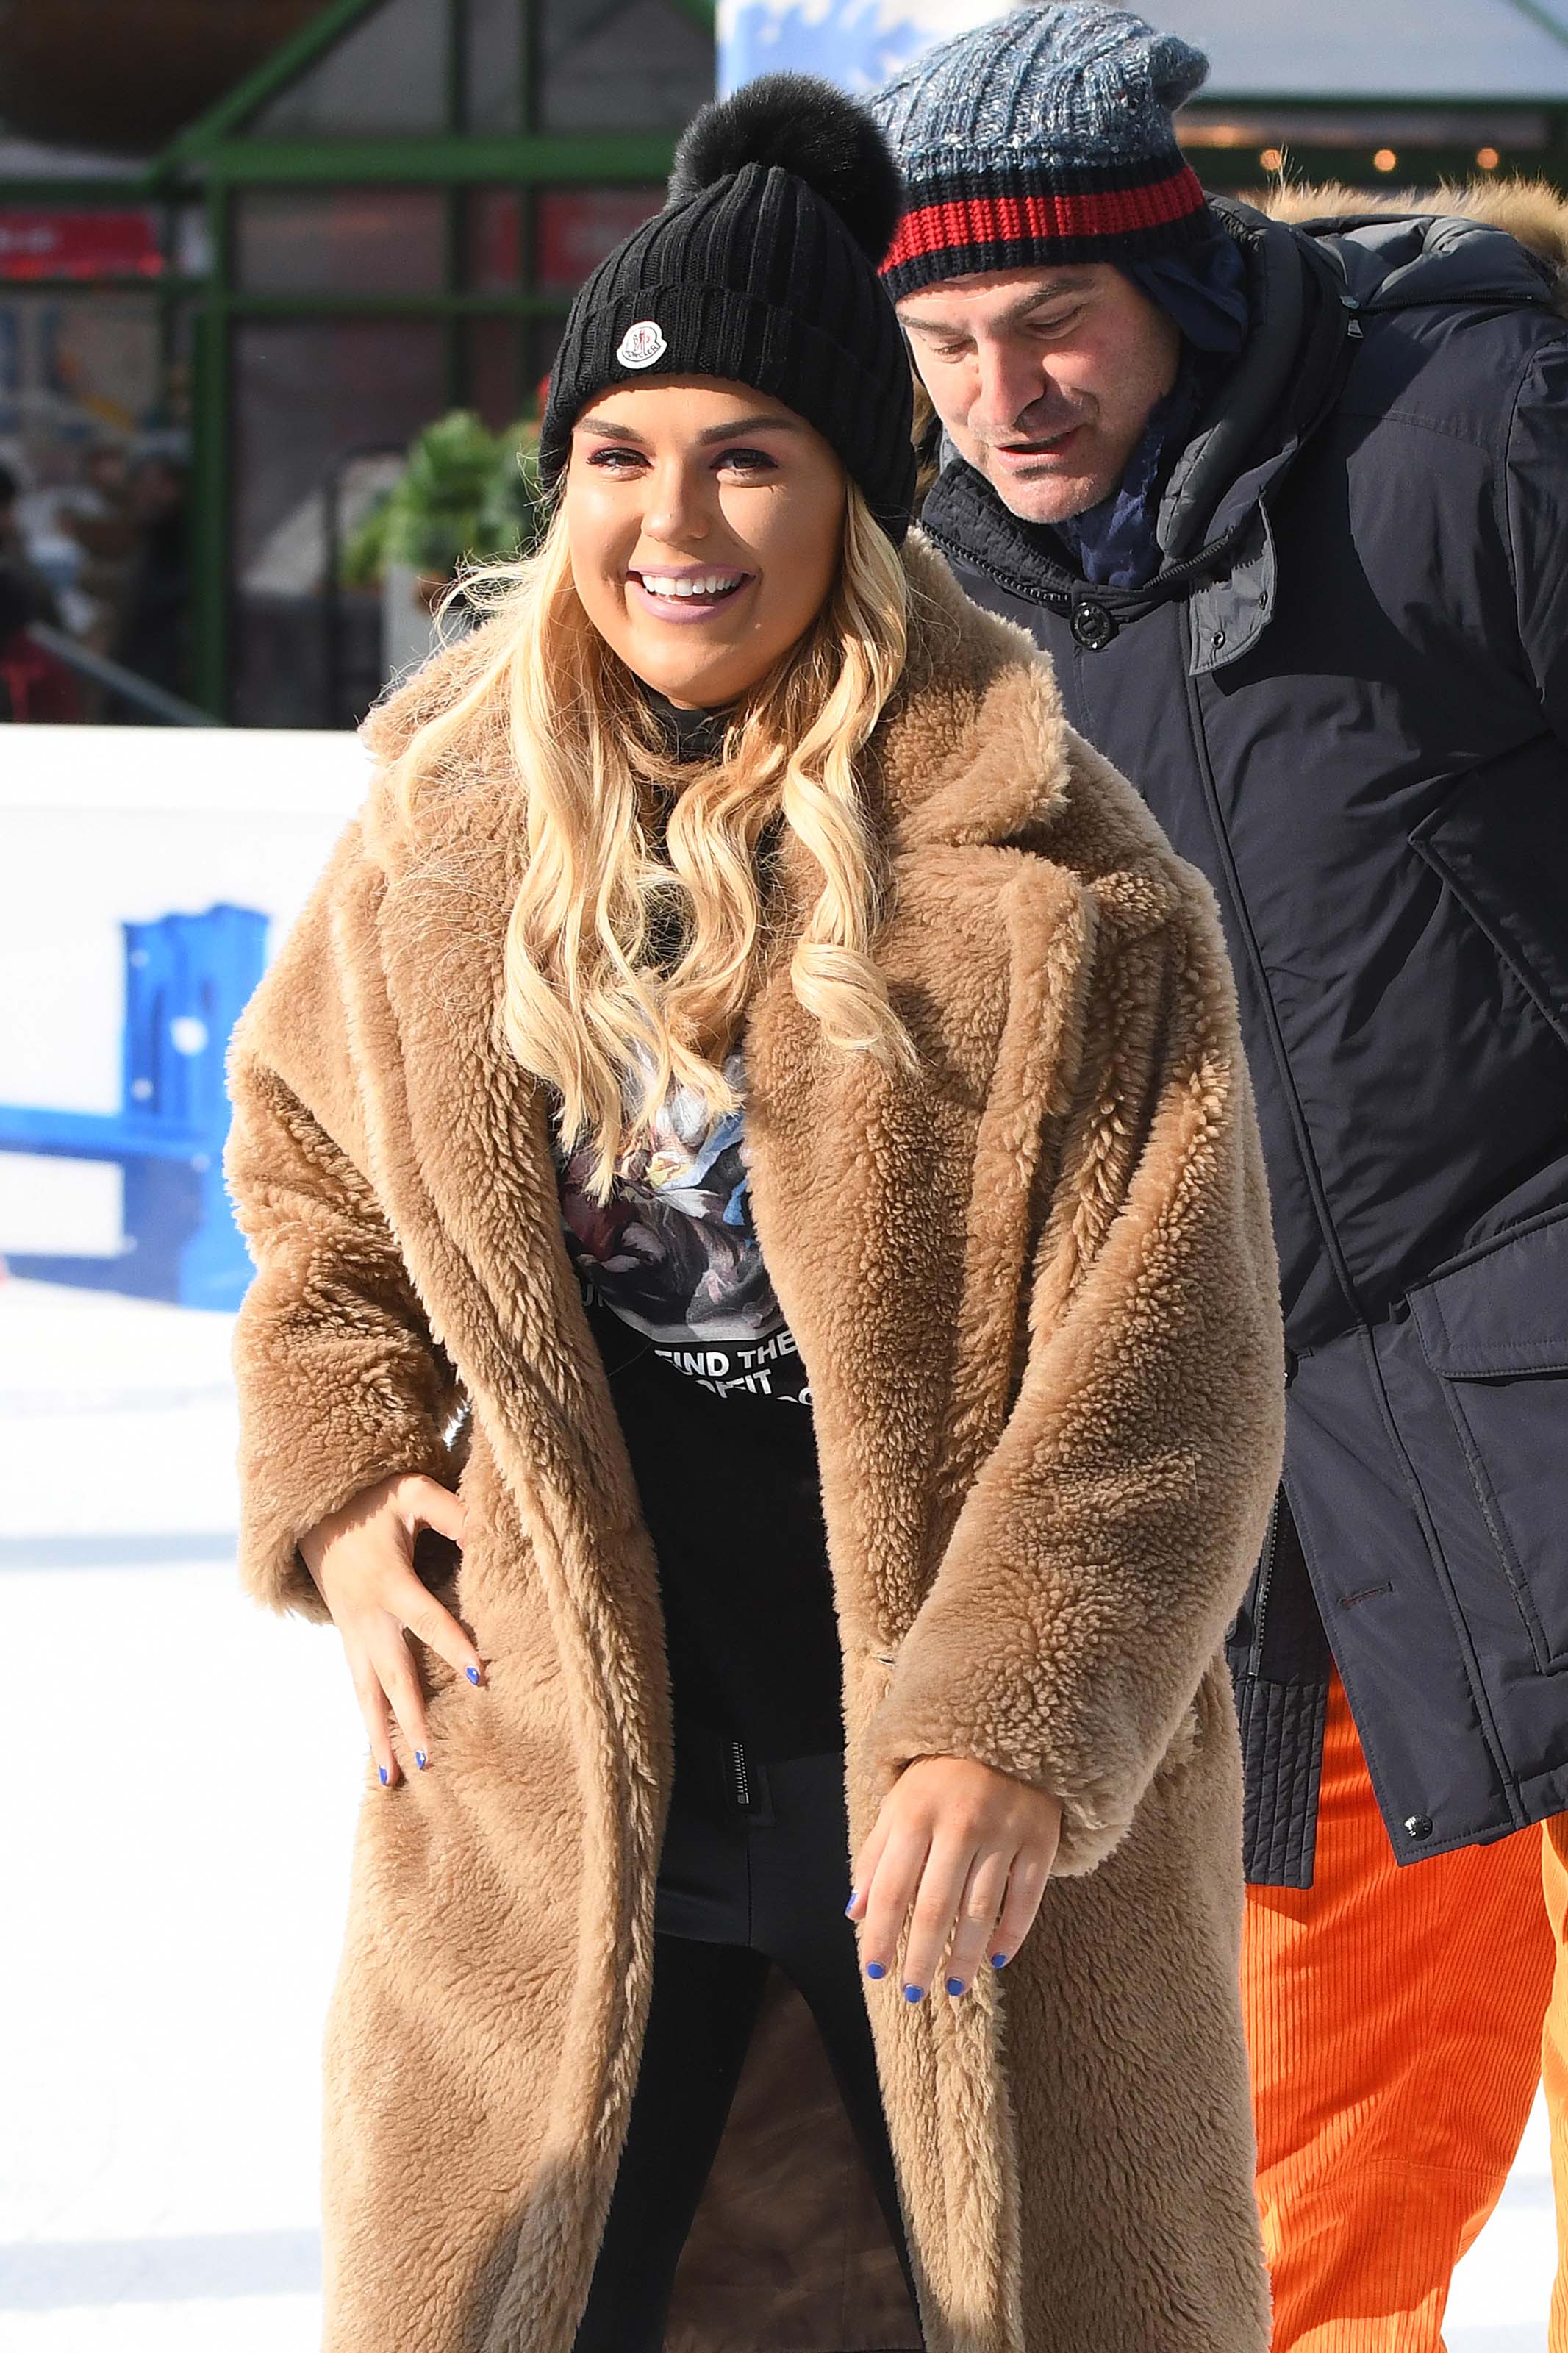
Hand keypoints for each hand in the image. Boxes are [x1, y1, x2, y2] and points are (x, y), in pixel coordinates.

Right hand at [300, 1473, 480, 1786]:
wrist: (314, 1511)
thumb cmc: (372, 1500)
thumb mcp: (412, 1492)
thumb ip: (452, 1512)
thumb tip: (490, 1531)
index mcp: (389, 1581)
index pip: (426, 1619)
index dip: (453, 1645)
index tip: (479, 1678)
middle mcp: (368, 1616)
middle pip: (392, 1674)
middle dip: (411, 1718)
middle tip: (428, 1759)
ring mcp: (354, 1633)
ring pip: (367, 1693)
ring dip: (380, 1735)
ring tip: (393, 1777)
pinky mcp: (349, 1640)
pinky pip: (358, 1687)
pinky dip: (368, 1721)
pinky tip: (380, 1755)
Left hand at [847, 1756, 1061, 2000]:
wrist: (1009, 1729)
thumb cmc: (942, 1775)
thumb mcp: (899, 1802)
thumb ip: (875, 1855)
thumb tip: (854, 1912)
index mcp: (915, 1813)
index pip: (891, 1889)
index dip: (880, 1935)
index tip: (876, 1971)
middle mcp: (959, 1824)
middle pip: (935, 1908)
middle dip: (921, 1958)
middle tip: (913, 1992)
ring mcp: (1003, 1832)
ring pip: (980, 1911)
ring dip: (964, 1957)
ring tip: (951, 1986)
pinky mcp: (1040, 1840)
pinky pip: (1025, 1900)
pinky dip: (1011, 1935)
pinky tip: (997, 1959)